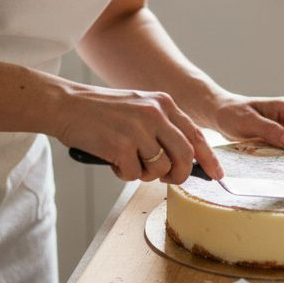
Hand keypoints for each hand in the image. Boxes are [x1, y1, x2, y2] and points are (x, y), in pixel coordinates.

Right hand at [57, 84, 222, 183]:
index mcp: (163, 103)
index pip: (195, 135)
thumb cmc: (102, 111)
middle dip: (179, 174)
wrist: (67, 105)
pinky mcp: (121, 146)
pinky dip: (125, 174)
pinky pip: (135, 175)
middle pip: (184, 156)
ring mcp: (139, 130)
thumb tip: (185, 158)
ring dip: (146, 174)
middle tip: (168, 179)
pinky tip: (113, 160)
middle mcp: (155, 114)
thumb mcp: (140, 107)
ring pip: (160, 168)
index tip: (217, 174)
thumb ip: (162, 127)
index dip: (209, 158)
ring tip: (129, 161)